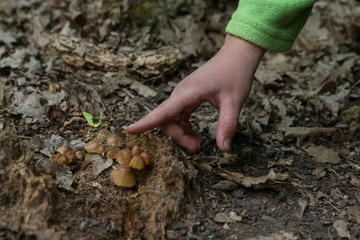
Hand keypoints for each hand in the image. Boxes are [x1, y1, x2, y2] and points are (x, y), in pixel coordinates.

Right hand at [127, 34, 264, 152]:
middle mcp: (181, 94)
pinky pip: (179, 116)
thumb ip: (228, 125)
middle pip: (167, 120)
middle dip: (178, 137)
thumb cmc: (235, 74)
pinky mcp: (188, 98)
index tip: (130, 130)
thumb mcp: (234, 101)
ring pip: (172, 120)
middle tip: (197, 148)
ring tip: (198, 144)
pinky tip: (196, 135)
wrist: (236, 56)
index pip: (163, 111)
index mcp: (188, 93)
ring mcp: (183, 95)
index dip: (146, 122)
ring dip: (181, 134)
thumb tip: (223, 149)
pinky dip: (185, 128)